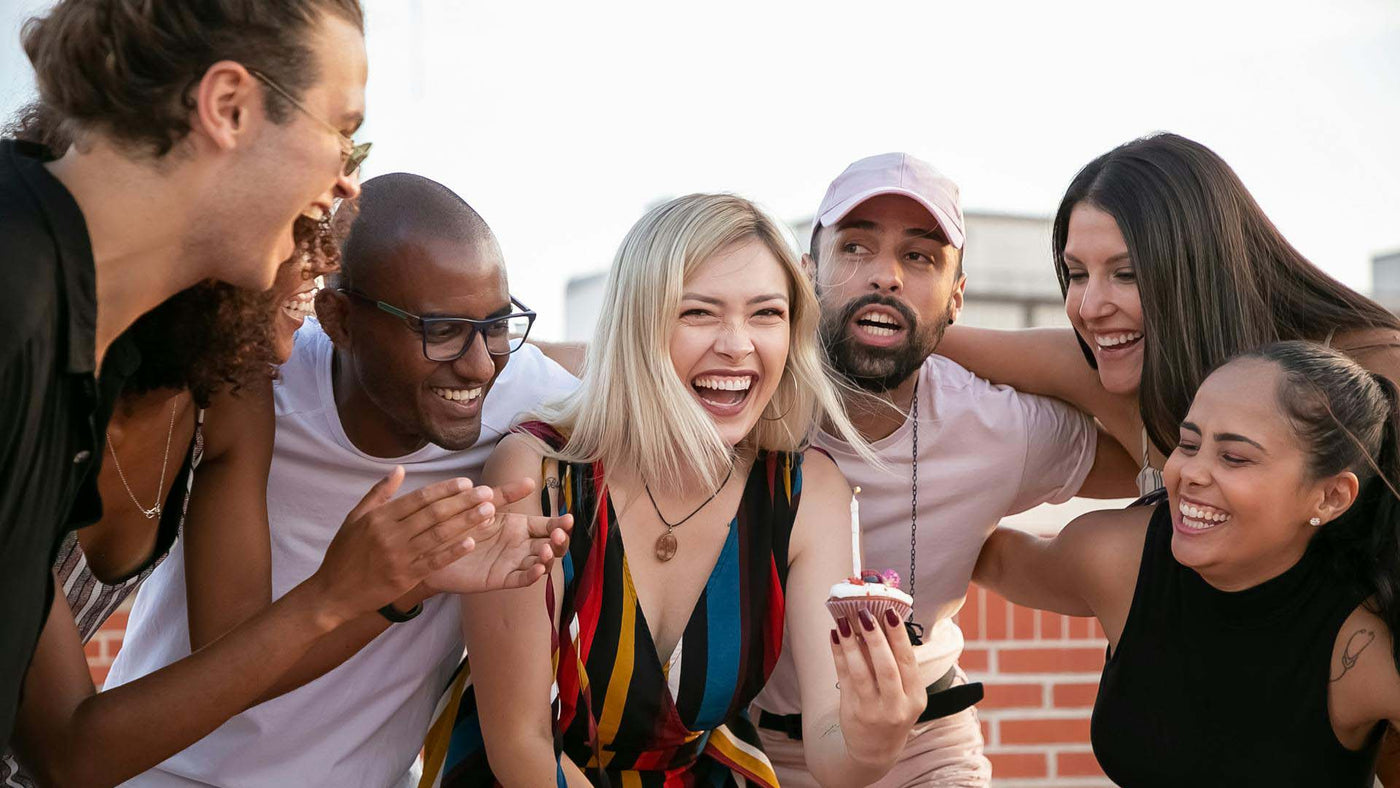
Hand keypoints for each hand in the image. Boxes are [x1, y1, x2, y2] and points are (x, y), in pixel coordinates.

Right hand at [308, 467, 493, 622]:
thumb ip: (379, 493)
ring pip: (438, 535)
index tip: (466, 482)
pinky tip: (472, 542)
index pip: (418, 498)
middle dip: (463, 501)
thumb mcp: (355, 518)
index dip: (444, 489)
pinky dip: (453, 551)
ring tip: (488, 512)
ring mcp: (399, 557)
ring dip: (466, 522)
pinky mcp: (405, 578)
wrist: (333, 594)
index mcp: (379, 518)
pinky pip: (434, 562)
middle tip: (487, 492)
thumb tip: (399, 469)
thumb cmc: (344, 554)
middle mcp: (390, 535)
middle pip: (433, 514)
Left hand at [423, 477, 573, 593]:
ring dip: (548, 558)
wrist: (432, 547)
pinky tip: (538, 568)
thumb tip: (531, 481)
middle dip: (560, 541)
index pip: (548, 525)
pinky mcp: (501, 578)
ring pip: (540, 563)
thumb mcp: (483, 505)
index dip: (560, 524)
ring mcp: (513, 562)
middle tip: (558, 535)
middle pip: (551, 545)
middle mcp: (521, 545)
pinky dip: (532, 575)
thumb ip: (505, 495)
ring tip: (545, 551)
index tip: (567, 519)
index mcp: (520, 526)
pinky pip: (522, 579)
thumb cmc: (458, 523)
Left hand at [830, 607, 924, 766]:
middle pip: (887, 668)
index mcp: (916, 697)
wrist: (876, 750)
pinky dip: (839, 655)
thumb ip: (897, 665)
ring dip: (851, 644)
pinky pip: (843, 678)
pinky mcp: (852, 711)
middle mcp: (897, 706)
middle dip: (875, 638)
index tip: (890, 612)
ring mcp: (873, 711)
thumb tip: (879, 622)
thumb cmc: (893, 711)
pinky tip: (834, 636)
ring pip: (861, 673)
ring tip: (843, 621)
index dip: (898, 636)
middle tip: (865, 613)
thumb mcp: (905, 694)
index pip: (908, 662)